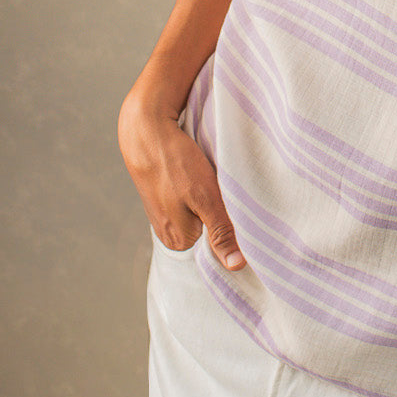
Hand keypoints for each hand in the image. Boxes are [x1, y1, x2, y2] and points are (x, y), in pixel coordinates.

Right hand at [118, 88, 246, 270]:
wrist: (146, 129)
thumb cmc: (175, 163)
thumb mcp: (206, 198)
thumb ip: (221, 232)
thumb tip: (235, 266)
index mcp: (179, 241)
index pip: (218, 249)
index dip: (236, 235)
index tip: (250, 219)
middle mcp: (169, 233)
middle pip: (210, 232)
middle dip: (225, 216)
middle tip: (235, 195)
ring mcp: (166, 215)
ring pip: (203, 214)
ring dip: (215, 201)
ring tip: (217, 184)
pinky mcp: (166, 197)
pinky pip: (192, 201)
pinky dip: (203, 190)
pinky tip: (205, 178)